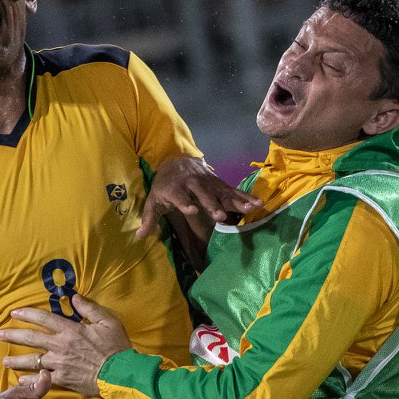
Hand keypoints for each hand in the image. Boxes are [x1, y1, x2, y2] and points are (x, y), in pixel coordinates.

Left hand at [0, 295, 131, 396]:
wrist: (119, 374)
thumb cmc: (115, 346)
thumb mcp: (107, 321)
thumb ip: (89, 308)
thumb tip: (74, 297)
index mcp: (70, 330)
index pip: (44, 319)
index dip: (27, 314)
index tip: (13, 312)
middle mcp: (60, 346)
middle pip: (32, 339)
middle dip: (14, 335)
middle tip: (0, 334)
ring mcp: (59, 364)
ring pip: (32, 361)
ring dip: (16, 360)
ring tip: (4, 361)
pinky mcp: (62, 380)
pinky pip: (42, 380)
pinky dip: (30, 381)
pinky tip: (20, 380)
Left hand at [137, 156, 261, 237]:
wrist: (177, 161)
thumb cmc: (164, 186)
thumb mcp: (154, 200)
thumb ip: (149, 218)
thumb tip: (140, 236)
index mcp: (175, 188)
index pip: (179, 196)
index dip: (184, 203)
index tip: (191, 210)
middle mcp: (193, 184)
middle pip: (203, 194)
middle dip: (212, 204)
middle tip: (220, 216)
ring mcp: (208, 183)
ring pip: (222, 192)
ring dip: (236, 201)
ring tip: (250, 209)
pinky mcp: (219, 184)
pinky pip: (233, 191)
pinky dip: (246, 197)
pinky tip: (259, 204)